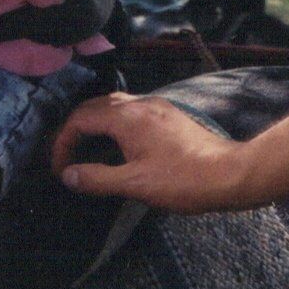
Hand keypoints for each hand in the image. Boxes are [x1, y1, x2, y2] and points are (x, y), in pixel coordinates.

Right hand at [51, 92, 248, 213]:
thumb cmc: (183, 180)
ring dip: (94, 125)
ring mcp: (157, 107)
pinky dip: (114, 125)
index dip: (63, 142)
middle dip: (75, 129)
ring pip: (114, 107)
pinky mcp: (169, 116)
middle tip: (65, 156)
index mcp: (127, 117)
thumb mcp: (135, 184)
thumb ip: (97, 178)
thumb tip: (68, 175)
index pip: (80, 119)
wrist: (230, 174)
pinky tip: (117, 147)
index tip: (58, 167)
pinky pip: (132, 112)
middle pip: (94, 107)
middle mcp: (141, 104)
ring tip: (86, 151)